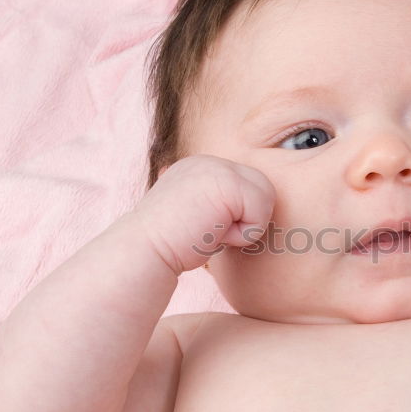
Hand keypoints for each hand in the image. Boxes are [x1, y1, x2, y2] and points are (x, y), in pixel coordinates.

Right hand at [130, 155, 275, 274]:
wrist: (144, 251)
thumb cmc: (171, 245)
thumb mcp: (198, 216)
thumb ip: (220, 205)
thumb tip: (246, 211)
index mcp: (202, 167)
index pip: (249, 188)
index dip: (238, 217)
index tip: (207, 228)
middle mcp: (210, 160)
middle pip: (263, 187)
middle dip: (248, 218)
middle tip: (213, 232)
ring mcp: (217, 167)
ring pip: (266, 197)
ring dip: (245, 226)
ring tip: (212, 231)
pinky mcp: (227, 182)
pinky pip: (261, 211)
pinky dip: (244, 234)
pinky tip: (213, 233)